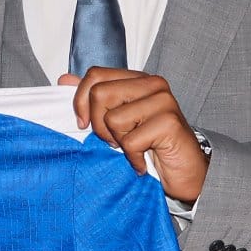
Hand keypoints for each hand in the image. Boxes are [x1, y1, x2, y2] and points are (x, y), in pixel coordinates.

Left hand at [59, 68, 207, 204]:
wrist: (186, 174)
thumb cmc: (150, 148)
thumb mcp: (116, 123)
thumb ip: (92, 99)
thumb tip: (64, 80)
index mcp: (138, 80)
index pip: (95, 75)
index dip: (81, 101)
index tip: (83, 124)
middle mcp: (152, 84)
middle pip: (99, 94)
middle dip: (99, 126)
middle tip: (115, 142)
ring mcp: (163, 101)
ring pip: (112, 119)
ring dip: (118, 143)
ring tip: (135, 149)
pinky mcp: (169, 122)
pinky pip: (130, 141)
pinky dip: (133, 158)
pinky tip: (144, 161)